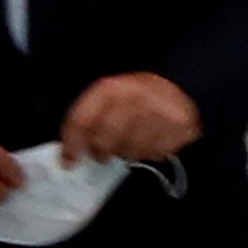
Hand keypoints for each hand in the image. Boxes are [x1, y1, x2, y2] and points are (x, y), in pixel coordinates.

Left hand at [61, 72, 199, 163]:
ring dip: (127, 153)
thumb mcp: (109, 97)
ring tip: (131, 142)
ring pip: (130, 151)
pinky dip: (149, 152)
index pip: (82, 121)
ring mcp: (158, 114)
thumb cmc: (137, 96)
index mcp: (111, 89)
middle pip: (104, 141)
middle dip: (101, 152)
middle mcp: (134, 99)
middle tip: (103, 153)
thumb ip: (88, 120)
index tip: (68, 161)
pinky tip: (149, 140)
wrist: (179, 86)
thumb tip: (70, 150)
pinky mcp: (178, 129)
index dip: (72, 144)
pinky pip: (155, 154)